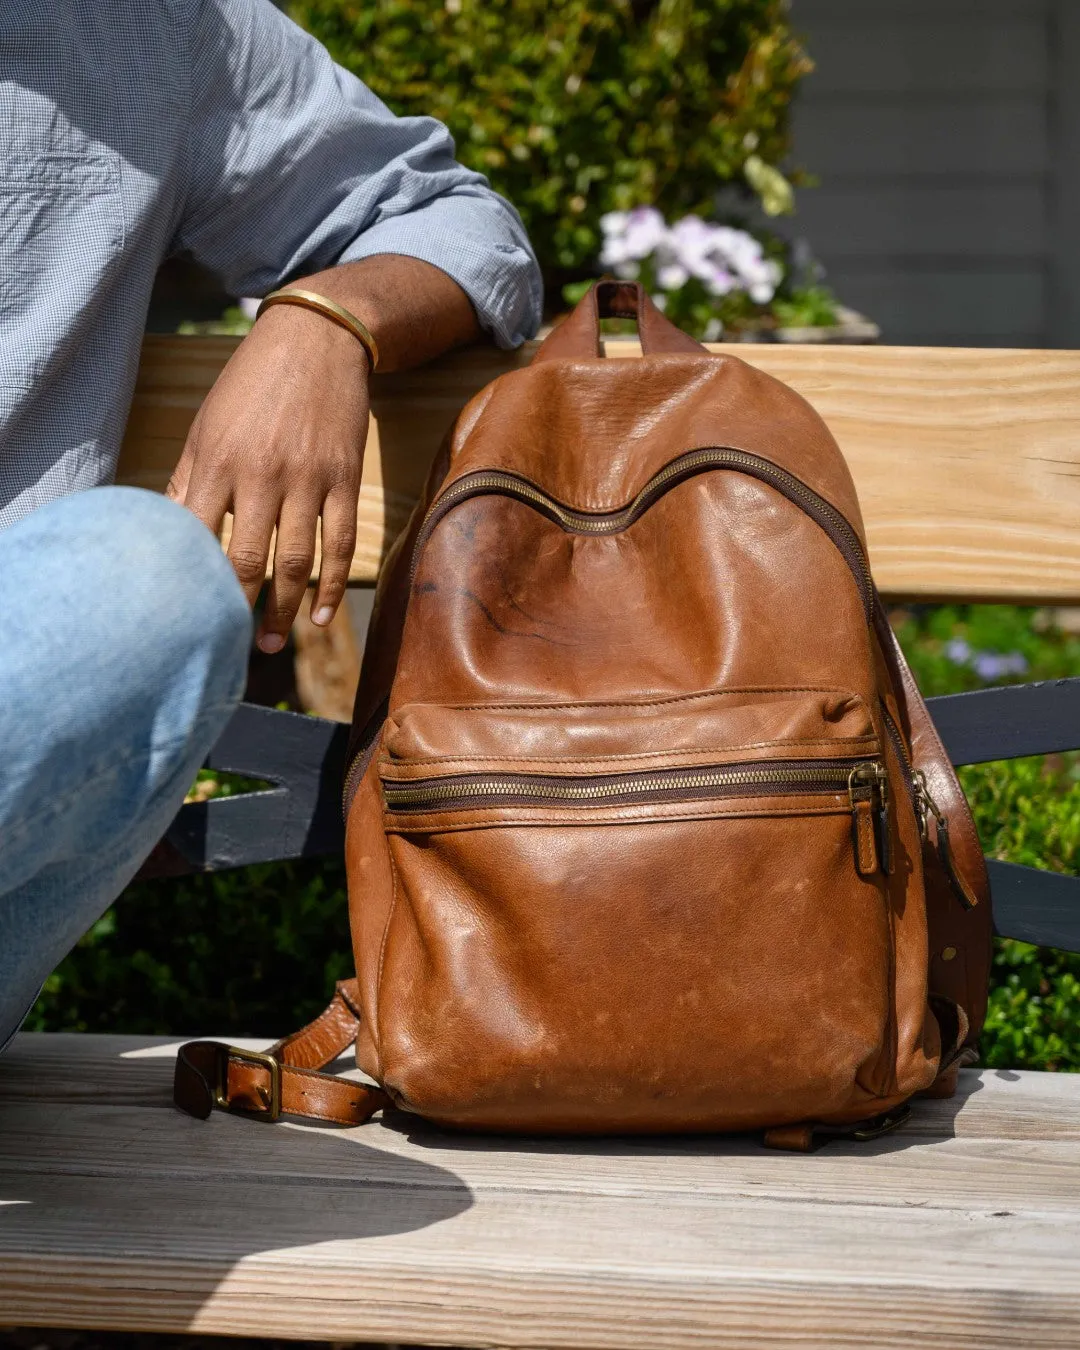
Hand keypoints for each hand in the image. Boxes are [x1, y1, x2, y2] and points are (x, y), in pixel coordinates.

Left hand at [167, 303, 369, 651]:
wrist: (317, 339)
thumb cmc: (252, 384)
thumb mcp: (207, 425)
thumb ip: (188, 480)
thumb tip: (167, 532)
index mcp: (217, 462)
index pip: (197, 539)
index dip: (191, 583)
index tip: (186, 615)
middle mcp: (261, 474)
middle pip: (245, 561)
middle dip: (235, 610)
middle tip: (226, 644)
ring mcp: (307, 479)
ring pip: (297, 562)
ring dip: (284, 611)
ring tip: (270, 641)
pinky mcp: (343, 479)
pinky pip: (340, 544)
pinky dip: (332, 587)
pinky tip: (322, 618)